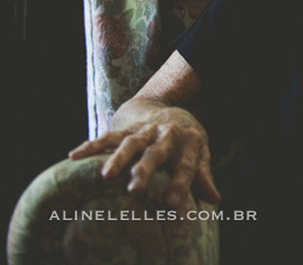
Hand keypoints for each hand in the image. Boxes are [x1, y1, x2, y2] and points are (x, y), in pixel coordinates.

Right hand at [69, 106, 220, 207]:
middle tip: (134, 189)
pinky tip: (74, 156)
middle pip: (156, 153)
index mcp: (189, 143)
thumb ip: (203, 176)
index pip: (187, 166)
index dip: (180, 184)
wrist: (169, 110)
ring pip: (130, 143)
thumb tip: (215, 200)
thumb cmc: (185, 141)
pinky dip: (91, 146)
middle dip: (145, 170)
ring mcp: (146, 131)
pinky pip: (108, 137)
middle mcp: (167, 135)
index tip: (172, 205)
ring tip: (105, 176)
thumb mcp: (200, 154)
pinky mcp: (127, 129)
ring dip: (117, 158)